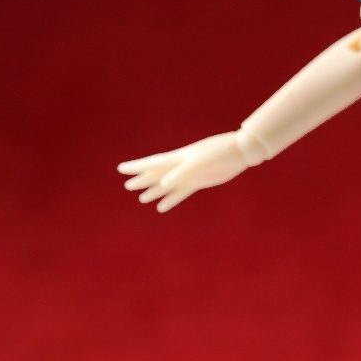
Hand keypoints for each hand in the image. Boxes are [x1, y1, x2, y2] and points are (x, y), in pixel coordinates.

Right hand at [118, 132, 247, 211]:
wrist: (240, 152)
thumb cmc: (220, 152)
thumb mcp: (201, 162)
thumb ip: (183, 172)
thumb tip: (165, 183)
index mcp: (179, 158)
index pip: (153, 163)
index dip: (137, 167)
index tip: (121, 169)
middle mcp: (181, 166)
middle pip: (157, 174)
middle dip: (143, 180)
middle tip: (127, 186)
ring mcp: (190, 174)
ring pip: (167, 184)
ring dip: (155, 190)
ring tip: (142, 198)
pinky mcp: (199, 181)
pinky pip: (181, 192)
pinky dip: (171, 199)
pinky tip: (162, 208)